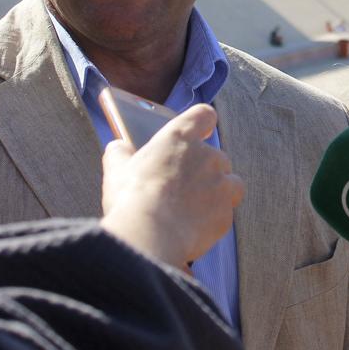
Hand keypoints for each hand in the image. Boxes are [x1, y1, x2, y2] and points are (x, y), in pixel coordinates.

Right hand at [100, 104, 243, 268]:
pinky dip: (213, 219)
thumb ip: (120, 153)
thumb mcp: (117, 169)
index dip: (203, 123)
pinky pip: (225, 213)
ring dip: (219, 192)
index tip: (200, 131)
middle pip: (217, 156)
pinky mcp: (226, 214)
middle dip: (204, 170)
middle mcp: (208, 156)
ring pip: (231, 184)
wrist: (149, 234)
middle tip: (182, 186)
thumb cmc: (131, 198)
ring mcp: (222, 185)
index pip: (204, 115)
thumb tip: (118, 147)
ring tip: (195, 207)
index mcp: (181, 137)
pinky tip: (192, 228)